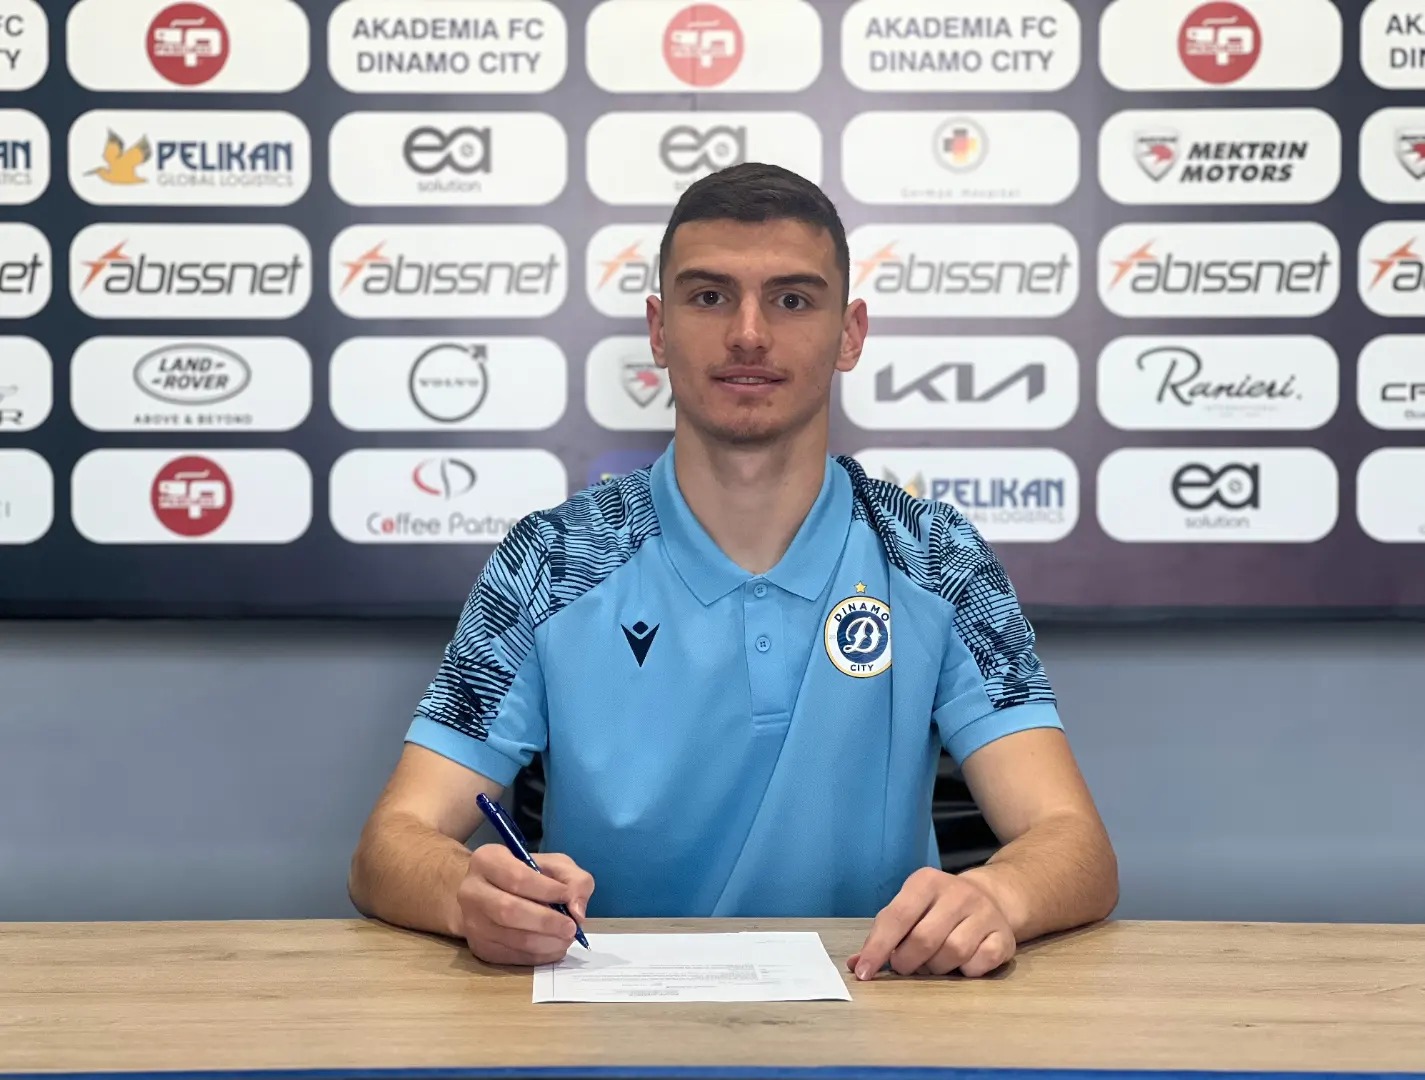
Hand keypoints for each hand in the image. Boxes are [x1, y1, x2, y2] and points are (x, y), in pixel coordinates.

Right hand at [456, 844, 594, 965]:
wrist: (492, 895)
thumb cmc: (527, 875)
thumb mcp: (553, 865)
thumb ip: (573, 879)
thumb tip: (577, 911)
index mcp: (487, 860)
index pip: (517, 878)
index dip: (547, 890)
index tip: (569, 897)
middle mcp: (471, 891)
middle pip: (509, 911)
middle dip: (546, 921)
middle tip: (571, 928)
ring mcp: (471, 923)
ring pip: (511, 938)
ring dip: (545, 942)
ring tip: (566, 938)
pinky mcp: (478, 948)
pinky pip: (511, 956)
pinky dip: (538, 956)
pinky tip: (553, 947)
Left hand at [849, 867, 1014, 979]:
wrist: (992, 898)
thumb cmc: (938, 909)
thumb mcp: (909, 909)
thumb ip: (883, 934)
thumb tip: (856, 965)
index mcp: (926, 881)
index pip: (896, 917)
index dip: (878, 948)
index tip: (864, 974)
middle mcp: (958, 892)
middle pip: (924, 939)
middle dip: (908, 962)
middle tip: (905, 967)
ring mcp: (985, 913)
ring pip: (952, 953)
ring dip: (936, 968)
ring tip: (932, 963)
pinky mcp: (1004, 936)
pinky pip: (979, 964)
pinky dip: (965, 972)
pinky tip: (961, 964)